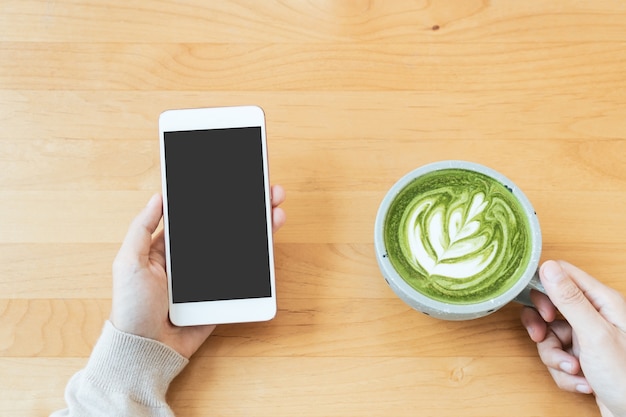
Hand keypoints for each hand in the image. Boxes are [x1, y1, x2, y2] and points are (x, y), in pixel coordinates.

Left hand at [110, 185, 286, 357]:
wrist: (146, 349)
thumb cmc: (131, 307)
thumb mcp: (127, 262)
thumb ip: (141, 228)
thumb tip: (158, 197)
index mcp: (169, 247)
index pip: (197, 216)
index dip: (215, 199)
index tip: (233, 183)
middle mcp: (191, 258)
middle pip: (224, 227)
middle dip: (246, 208)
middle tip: (266, 192)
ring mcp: (208, 276)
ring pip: (238, 246)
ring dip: (258, 227)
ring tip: (274, 210)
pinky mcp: (220, 294)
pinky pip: (243, 274)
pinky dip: (259, 258)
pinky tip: (269, 239)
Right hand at [521, 260, 625, 416]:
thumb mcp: (594, 334)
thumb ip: (569, 299)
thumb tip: (547, 267)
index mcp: (602, 301)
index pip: (562, 274)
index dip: (545, 290)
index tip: (544, 312)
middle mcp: (595, 315)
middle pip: (550, 306)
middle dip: (542, 327)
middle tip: (541, 337)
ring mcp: (588, 337)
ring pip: (550, 336)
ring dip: (555, 357)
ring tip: (574, 370)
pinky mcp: (583, 356)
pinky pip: (557, 356)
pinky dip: (564, 372)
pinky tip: (583, 382)